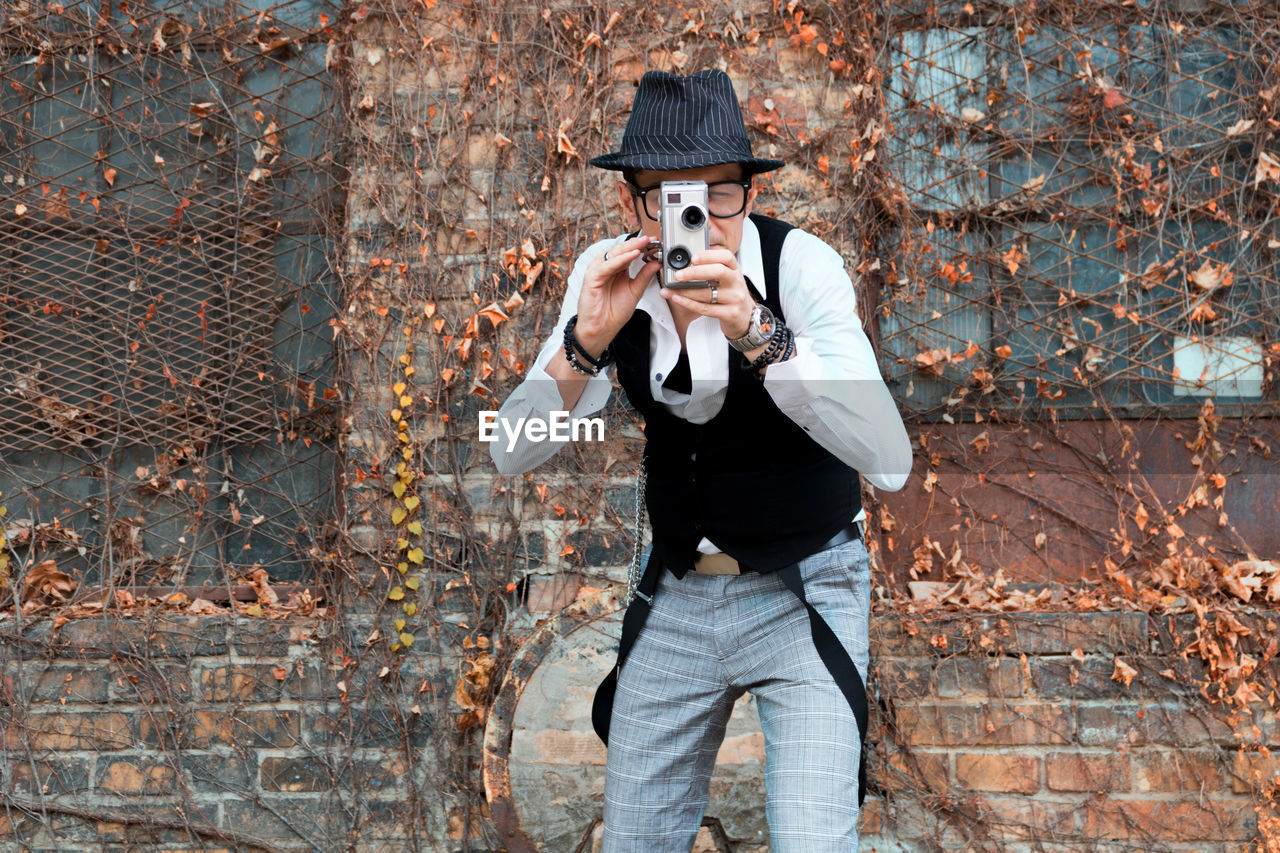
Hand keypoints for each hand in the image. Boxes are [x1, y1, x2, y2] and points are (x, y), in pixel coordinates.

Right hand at [575, 235, 660, 356]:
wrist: (602, 328)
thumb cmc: (614, 312)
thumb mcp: (635, 291)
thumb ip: (645, 276)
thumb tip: (656, 263)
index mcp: (617, 269)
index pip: (628, 252)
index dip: (641, 246)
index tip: (656, 242)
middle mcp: (607, 267)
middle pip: (621, 250)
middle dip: (636, 243)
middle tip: (651, 239)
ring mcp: (598, 271)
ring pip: (613, 254)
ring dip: (628, 248)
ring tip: (643, 243)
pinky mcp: (592, 277)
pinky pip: (607, 265)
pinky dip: (619, 260)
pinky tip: (632, 256)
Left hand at [660, 247, 753, 339]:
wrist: (746, 318)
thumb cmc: (732, 296)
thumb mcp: (728, 279)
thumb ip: (712, 269)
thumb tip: (688, 262)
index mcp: (735, 270)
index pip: (726, 257)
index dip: (709, 255)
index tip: (693, 257)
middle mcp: (736, 282)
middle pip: (717, 271)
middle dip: (694, 272)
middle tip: (678, 275)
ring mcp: (734, 298)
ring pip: (707, 292)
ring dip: (685, 291)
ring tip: (670, 289)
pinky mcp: (729, 313)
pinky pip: (705, 308)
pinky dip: (688, 303)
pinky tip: (677, 299)